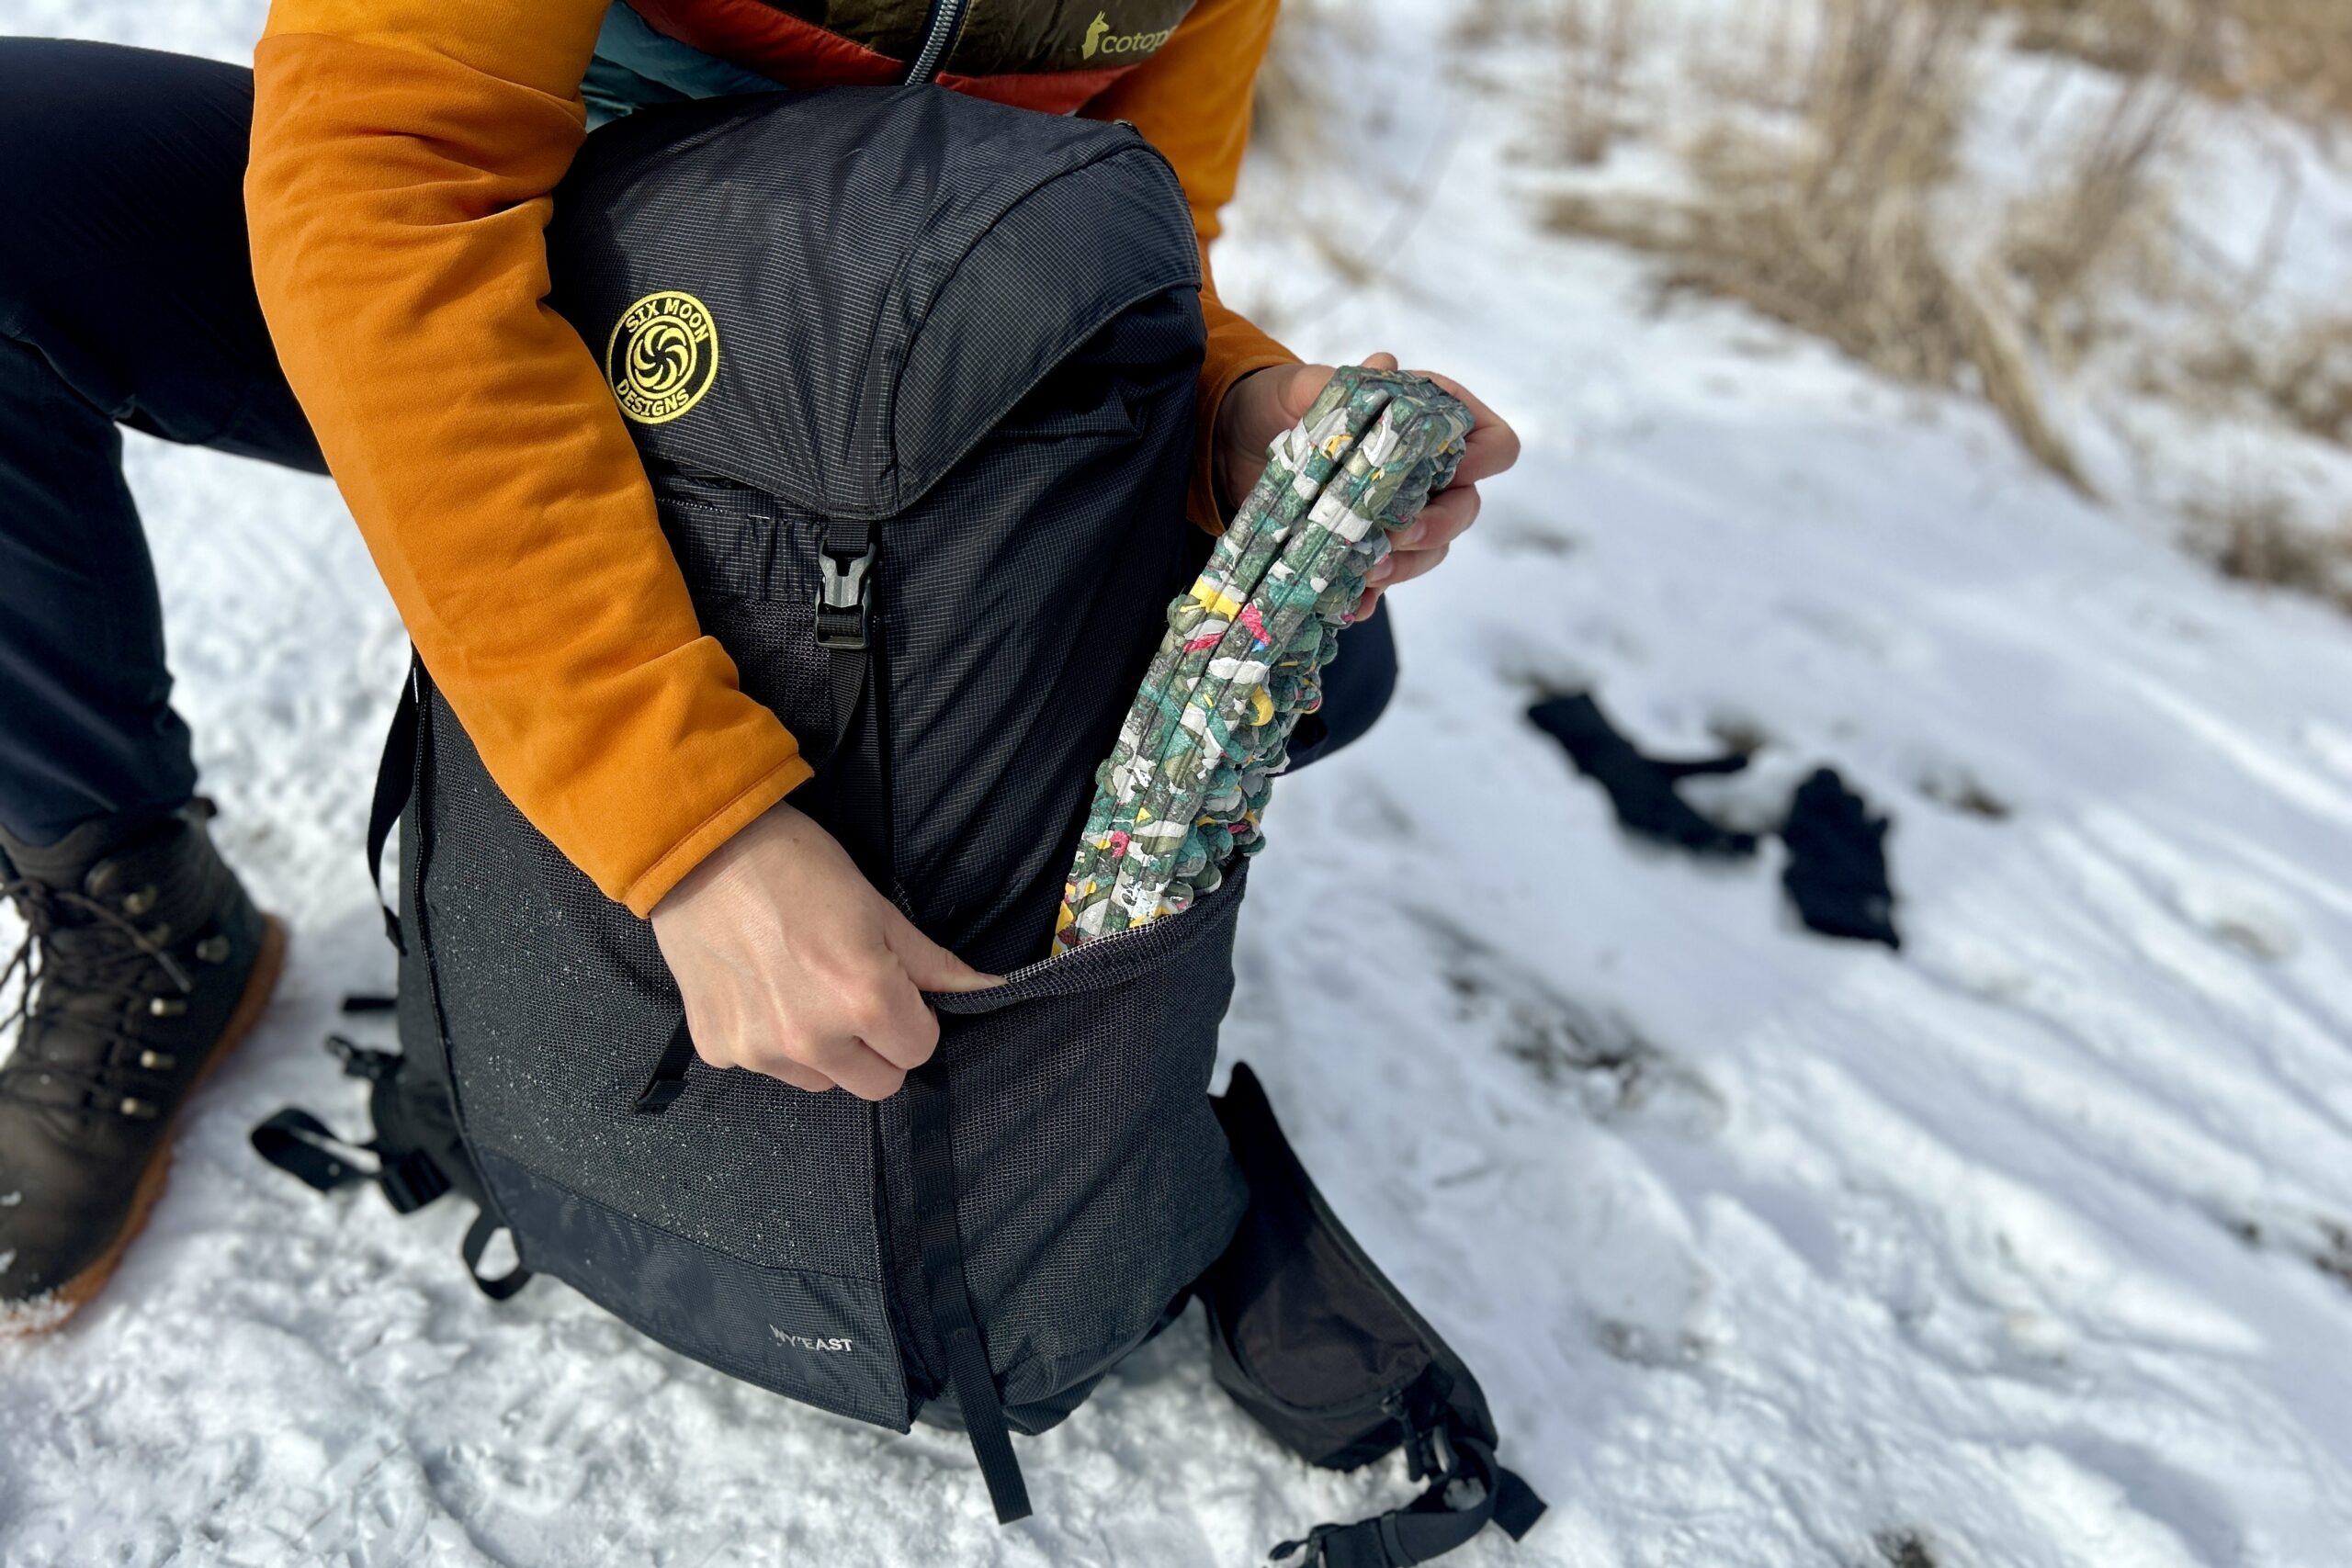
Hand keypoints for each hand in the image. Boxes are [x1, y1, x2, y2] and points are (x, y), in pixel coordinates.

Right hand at [649, 801, 1000, 1098]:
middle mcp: (811, 1040)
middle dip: (878, 1047)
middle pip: (878, 1084)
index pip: (919, 1050)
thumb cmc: (795, 864)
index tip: (894, 988)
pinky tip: (758, 988)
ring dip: (825, 1050)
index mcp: (863, 999)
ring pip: (822, 1081)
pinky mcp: (717, 1050)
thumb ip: (931, 963)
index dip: (914, 1019)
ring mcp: (759, 1052)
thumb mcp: (876, 906)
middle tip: (854, 995)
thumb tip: (990, 988)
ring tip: (800, 988)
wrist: (697, 850)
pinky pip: (767, 1066)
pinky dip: (770, 1039)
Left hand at [1213, 352, 1520, 619]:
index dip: (1483, 459)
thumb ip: (1341, 381)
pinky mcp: (1365, 550)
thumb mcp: (1301, 387)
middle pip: (1464, 509)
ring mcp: (1399, 516)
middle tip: (1400, 533)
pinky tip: (1350, 601)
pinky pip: (1382, 583)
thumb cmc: (1279, 402)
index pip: (1493, 444)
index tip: (1453, 469)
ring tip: (1370, 569)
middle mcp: (1425, 473)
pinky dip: (1369, 595)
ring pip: (1429, 552)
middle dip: (1436, 526)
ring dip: (1404, 565)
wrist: (1234, 442)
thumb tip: (1384, 366)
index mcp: (1428, 422)